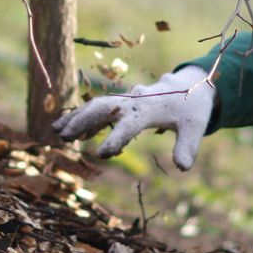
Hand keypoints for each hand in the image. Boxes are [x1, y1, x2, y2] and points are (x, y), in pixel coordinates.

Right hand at [53, 66, 215, 171]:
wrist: (190, 85)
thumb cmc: (191, 109)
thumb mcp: (195, 127)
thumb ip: (188, 146)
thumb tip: (182, 168)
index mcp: (151, 108)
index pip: (130, 124)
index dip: (116, 138)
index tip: (102, 154)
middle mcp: (134, 100)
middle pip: (103, 107)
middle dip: (83, 120)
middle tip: (64, 136)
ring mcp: (126, 99)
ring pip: (96, 105)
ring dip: (76, 117)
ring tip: (56, 132)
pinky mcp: (123, 102)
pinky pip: (98, 108)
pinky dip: (82, 116)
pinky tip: (67, 128)